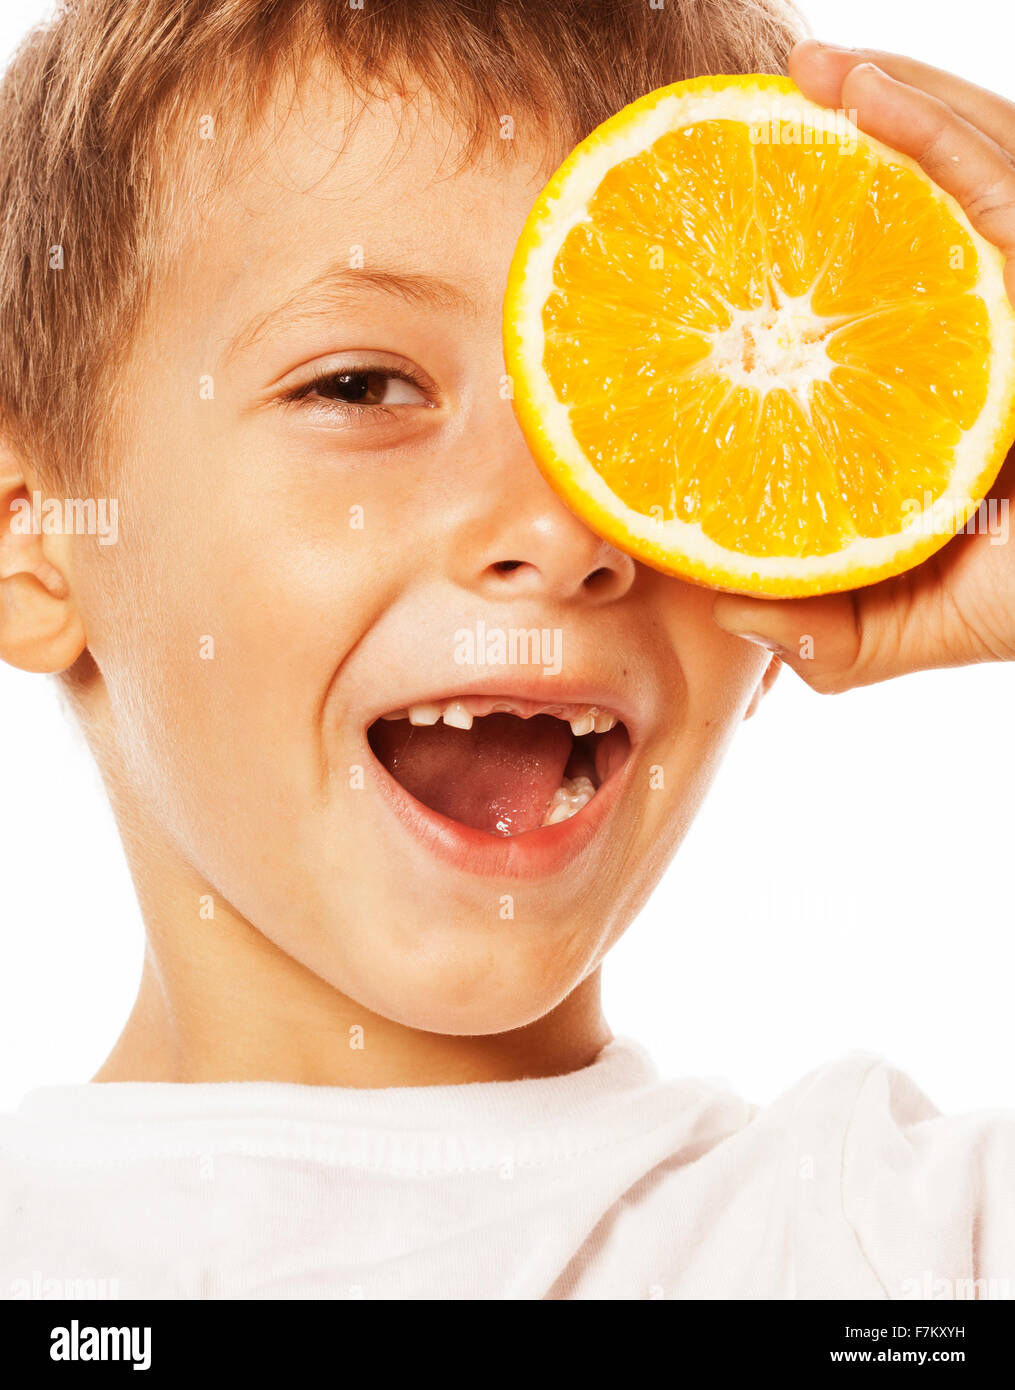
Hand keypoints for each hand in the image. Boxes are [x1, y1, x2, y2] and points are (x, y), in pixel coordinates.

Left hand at [712, 38, 1014, 691]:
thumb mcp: (937, 620)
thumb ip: (844, 629)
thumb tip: (727, 611)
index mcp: (957, 392)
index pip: (876, 307)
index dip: (807, 261)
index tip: (717, 241)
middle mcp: (991, 325)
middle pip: (918, 216)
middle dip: (842, 155)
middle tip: (756, 115)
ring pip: (962, 165)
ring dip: (880, 102)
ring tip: (803, 70)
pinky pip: (997, 175)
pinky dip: (927, 124)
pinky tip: (853, 87)